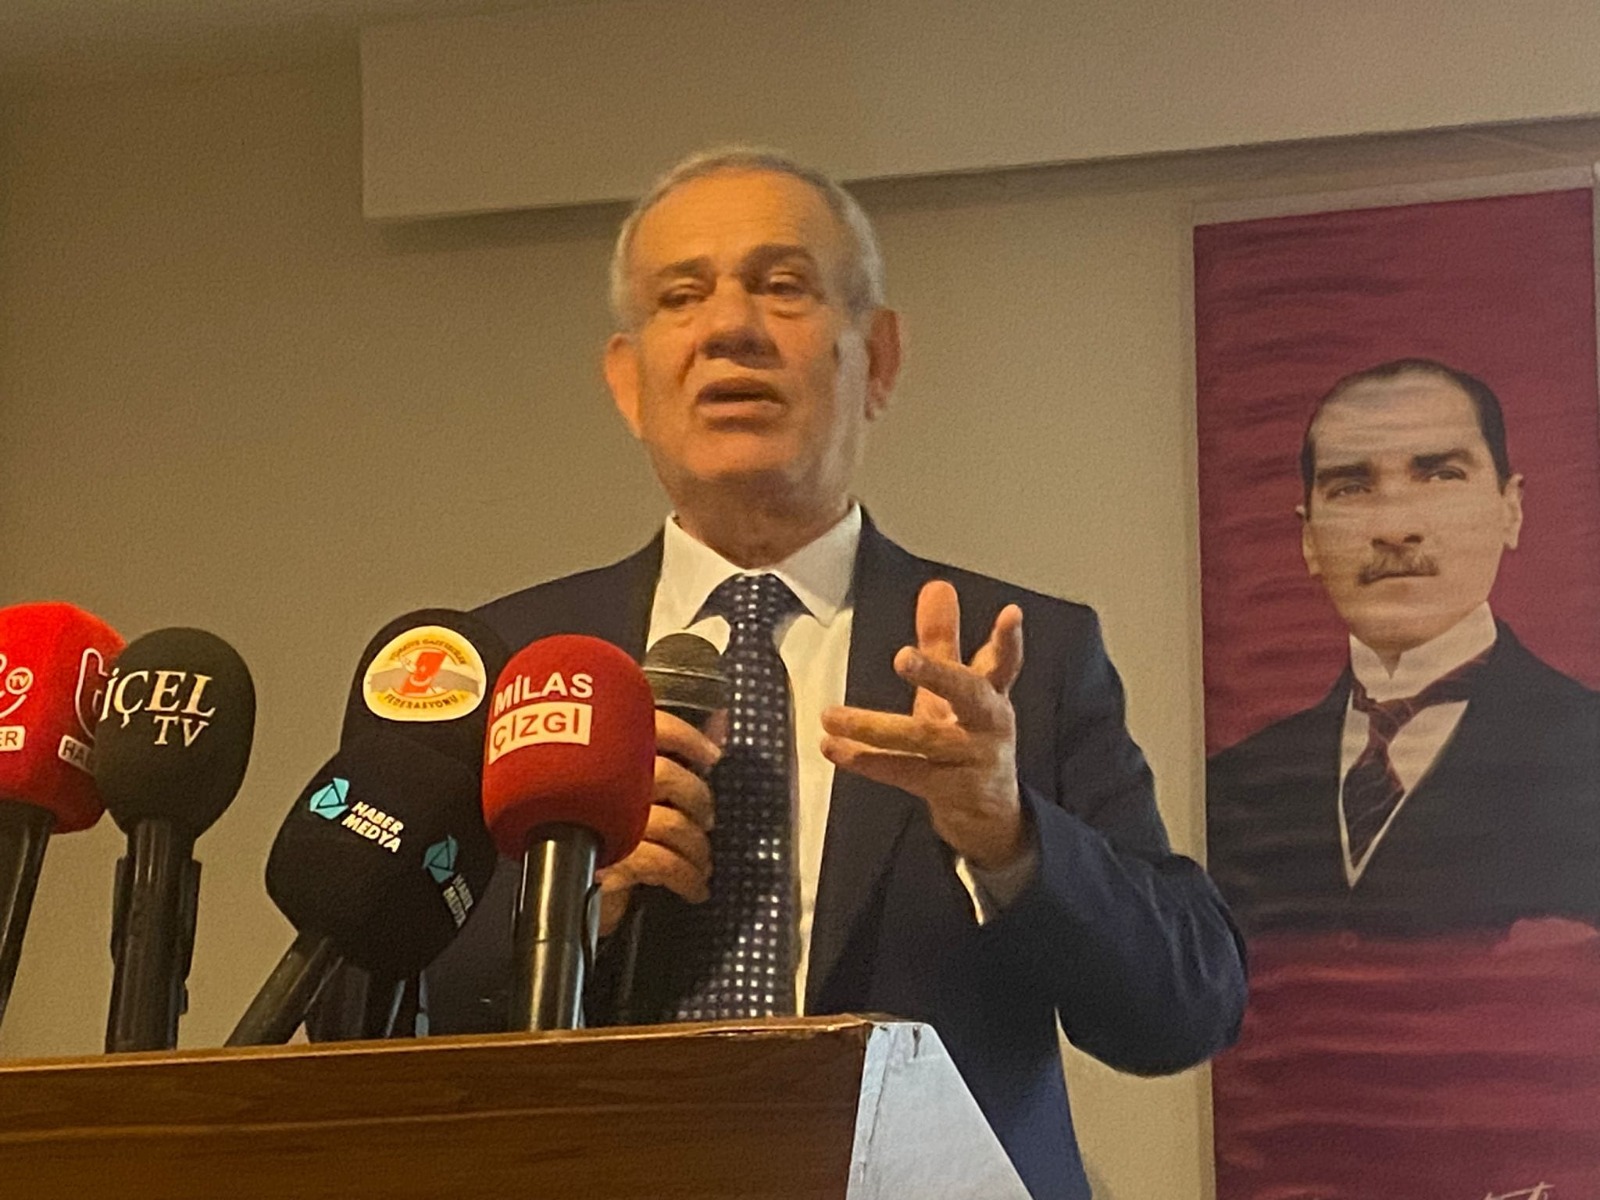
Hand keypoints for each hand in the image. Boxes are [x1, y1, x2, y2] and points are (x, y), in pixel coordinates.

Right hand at [594, 710, 721, 936]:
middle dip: (698, 800)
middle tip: (706, 821)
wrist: (562, 900)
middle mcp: (602, 782)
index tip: (711, 755)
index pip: (649, 726)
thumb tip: (716, 733)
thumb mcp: (632, 801)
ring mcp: (602, 821)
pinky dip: (687, 877)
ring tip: (703, 863)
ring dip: (697, 848)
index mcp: (605, 757)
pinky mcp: (608, 861)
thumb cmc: (600, 844)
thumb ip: (667, 765)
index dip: (686, 737)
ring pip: (671, 823)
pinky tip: (695, 888)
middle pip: (667, 774)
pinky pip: (663, 863)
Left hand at [821, 580, 1025, 869]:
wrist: (989, 816)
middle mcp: (987, 725)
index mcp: (991, 695)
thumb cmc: (968, 738)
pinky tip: (834, 747)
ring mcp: (970, 760)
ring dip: (874, 728)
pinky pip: (903, 772)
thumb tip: (937, 585)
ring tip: (832, 716)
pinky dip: (867, 761)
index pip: (1004, 662)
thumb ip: (943, 639)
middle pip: (968, 694)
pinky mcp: (948, 789)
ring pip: (923, 739)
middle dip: (937, 673)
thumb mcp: (956, 689)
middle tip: (903, 657)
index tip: (1011, 614)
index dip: (1008, 640)